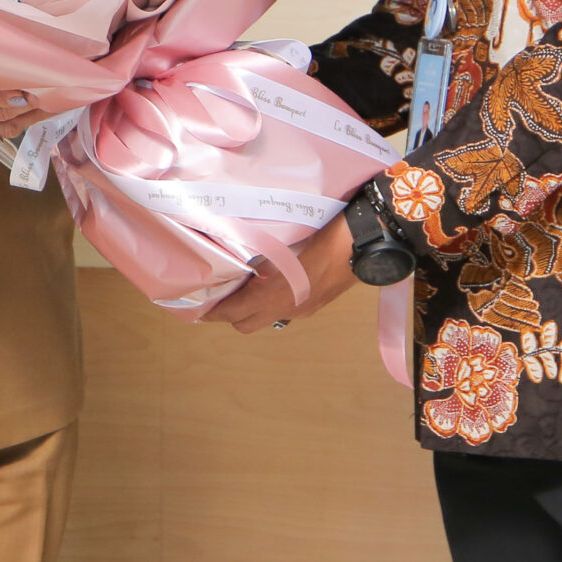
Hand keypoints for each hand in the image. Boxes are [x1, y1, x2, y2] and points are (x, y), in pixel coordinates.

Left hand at [206, 214, 359, 333]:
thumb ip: (260, 256)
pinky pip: (285, 311)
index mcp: (273, 295)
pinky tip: (275, 282)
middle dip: (230, 315)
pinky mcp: (315, 306)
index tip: (199, 309)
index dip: (213, 312)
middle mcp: (285, 308)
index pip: (232, 312)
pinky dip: (273, 302)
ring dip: (252, 310)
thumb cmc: (321, 236)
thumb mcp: (282, 242)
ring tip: (246, 287)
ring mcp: (303, 310)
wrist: (361, 245)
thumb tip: (241, 259)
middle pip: (245, 325)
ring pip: (266, 319)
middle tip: (222, 294)